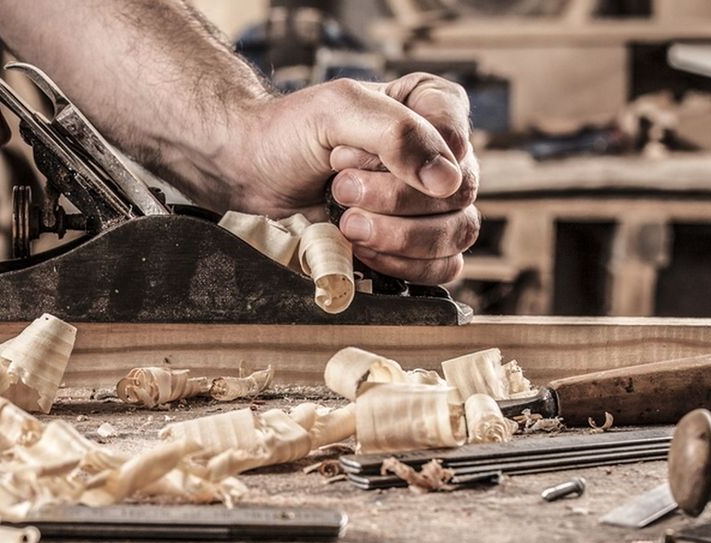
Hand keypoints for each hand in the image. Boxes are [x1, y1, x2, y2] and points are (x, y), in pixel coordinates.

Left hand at [224, 72, 478, 284]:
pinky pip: (442, 267)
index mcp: (430, 106)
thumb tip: (448, 181)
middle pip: (458, 193)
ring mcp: (431, 204)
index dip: (414, 159)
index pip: (457, 139)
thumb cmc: (290, 133)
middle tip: (340, 190)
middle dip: (392, 200)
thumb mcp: (338, 111)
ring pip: (456, 233)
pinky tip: (361, 250)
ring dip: (397, 236)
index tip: (357, 161)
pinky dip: (402, 265)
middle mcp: (440, 155)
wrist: (252, 174)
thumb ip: (397, 135)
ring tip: (345, 223)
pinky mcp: (415, 245)